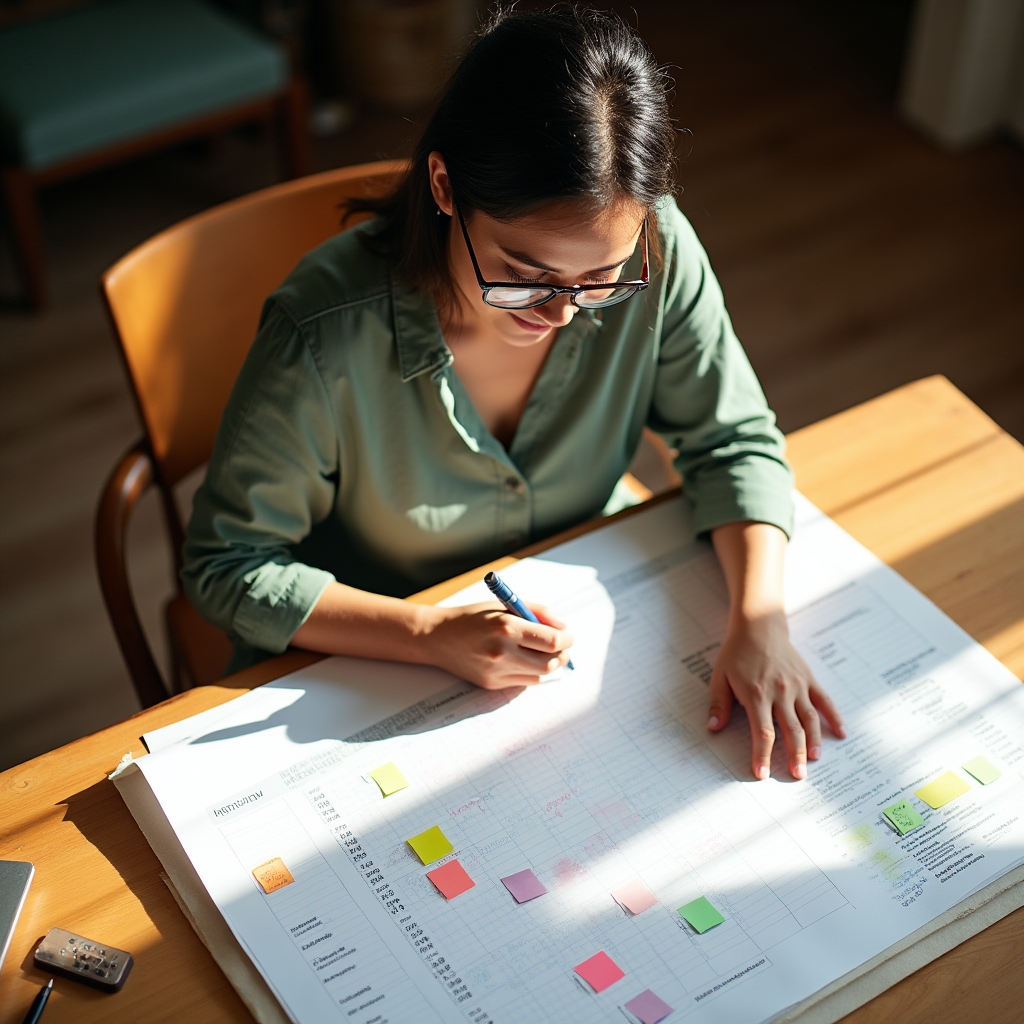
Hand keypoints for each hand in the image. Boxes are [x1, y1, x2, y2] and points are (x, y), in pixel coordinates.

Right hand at [421, 602, 572, 688]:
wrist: (436, 637)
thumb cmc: (471, 617)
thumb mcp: (503, 605)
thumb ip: (536, 611)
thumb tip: (562, 627)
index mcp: (506, 627)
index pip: (551, 641)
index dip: (566, 639)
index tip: (567, 636)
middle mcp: (502, 652)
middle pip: (550, 663)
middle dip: (562, 655)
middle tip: (562, 647)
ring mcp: (496, 671)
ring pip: (539, 675)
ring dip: (548, 664)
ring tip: (544, 652)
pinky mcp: (491, 684)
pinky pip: (524, 682)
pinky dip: (531, 672)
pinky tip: (525, 660)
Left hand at [707, 611, 844, 779]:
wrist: (759, 626)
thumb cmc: (736, 653)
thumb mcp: (720, 676)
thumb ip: (719, 703)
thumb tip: (713, 727)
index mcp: (756, 694)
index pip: (763, 732)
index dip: (763, 755)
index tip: (762, 773)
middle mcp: (780, 692)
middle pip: (791, 730)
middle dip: (794, 756)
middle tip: (798, 776)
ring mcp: (797, 686)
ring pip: (809, 719)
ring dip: (813, 742)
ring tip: (814, 761)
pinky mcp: (808, 679)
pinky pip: (824, 700)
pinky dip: (834, 717)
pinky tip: (841, 733)